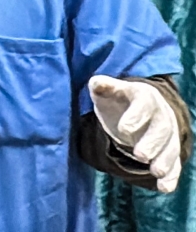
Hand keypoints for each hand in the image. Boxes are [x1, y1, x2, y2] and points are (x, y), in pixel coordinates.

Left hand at [89, 75, 181, 192]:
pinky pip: (174, 163)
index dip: (136, 116)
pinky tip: (164, 188)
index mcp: (145, 96)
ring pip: (171, 147)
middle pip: (161, 129)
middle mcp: (161, 115)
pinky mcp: (168, 150)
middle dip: (152, 142)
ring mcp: (168, 133)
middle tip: (140, 155)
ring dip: (165, 160)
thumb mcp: (109, 91)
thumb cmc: (119, 99)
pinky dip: (172, 176)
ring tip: (156, 172)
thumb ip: (103, 87)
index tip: (123, 129)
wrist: (138, 107)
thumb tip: (96, 83)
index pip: (144, 104)